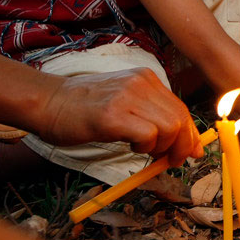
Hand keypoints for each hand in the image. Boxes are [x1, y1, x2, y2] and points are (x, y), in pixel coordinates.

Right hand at [38, 68, 201, 165]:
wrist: (47, 102)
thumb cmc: (84, 108)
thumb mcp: (124, 103)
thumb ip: (153, 117)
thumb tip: (187, 144)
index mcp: (146, 78)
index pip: (181, 108)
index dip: (190, 134)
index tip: (192, 152)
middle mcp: (141, 83)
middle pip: (180, 119)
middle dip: (182, 146)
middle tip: (170, 160)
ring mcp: (127, 97)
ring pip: (169, 127)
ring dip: (162, 147)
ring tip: (144, 150)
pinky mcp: (112, 115)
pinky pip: (149, 134)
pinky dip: (146, 146)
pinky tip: (131, 146)